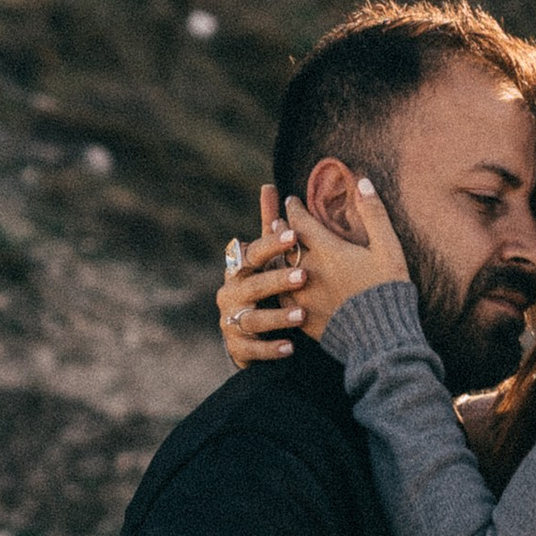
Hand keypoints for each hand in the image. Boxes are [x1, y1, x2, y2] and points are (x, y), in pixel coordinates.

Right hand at [218, 186, 306, 368]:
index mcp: (238, 269)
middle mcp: (230, 294)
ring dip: (277, 317)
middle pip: (252, 285)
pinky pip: (253, 350)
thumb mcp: (267, 257)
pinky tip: (291, 346)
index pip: (252, 253)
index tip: (294, 233)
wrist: (249, 334)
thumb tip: (270, 185)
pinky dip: (271, 348)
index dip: (271, 244)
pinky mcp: (238, 349)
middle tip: (304, 275)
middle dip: (277, 280)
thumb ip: (269, 226)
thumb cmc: (264, 285)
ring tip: (302, 315)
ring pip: (253, 319)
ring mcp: (231, 322)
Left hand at [279, 170, 409, 342]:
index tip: (291, 200)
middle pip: (284, 244)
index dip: (294, 208)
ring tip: (278, 251)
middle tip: (278, 221)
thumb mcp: (388, 248)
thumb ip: (374, 214)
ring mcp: (301, 295)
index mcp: (327, 250)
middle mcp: (308, 270)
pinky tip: (282, 284)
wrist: (380, 338)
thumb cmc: (387, 289)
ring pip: (278, 270)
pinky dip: (280, 285)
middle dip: (281, 229)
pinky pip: (281, 297)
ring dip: (277, 257)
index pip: (300, 221)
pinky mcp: (301, 318)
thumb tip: (363, 182)